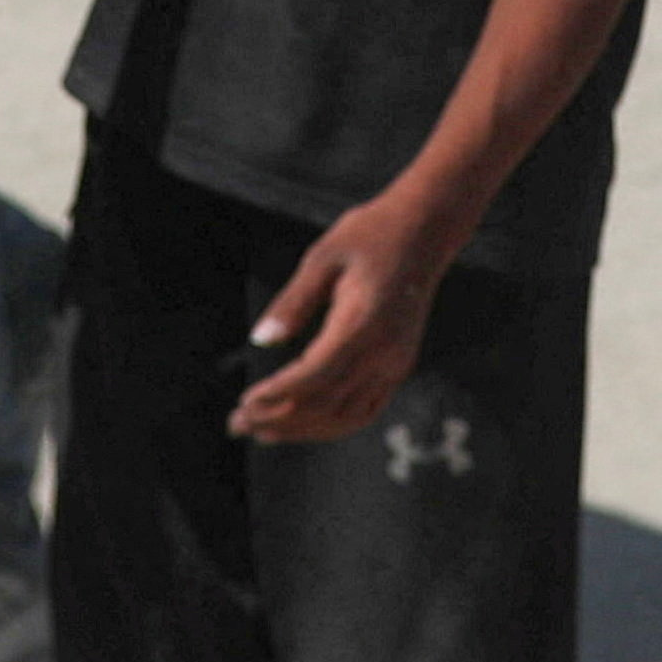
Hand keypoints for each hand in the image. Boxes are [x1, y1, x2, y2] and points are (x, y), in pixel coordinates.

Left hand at [232, 185, 463, 441]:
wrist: (424, 231)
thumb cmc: (368, 235)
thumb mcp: (323, 256)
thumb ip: (292, 302)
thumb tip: (260, 339)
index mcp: (363, 325)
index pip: (315, 376)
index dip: (278, 395)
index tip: (244, 403)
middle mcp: (385, 353)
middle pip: (327, 404)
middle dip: (279, 419)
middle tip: (236, 424)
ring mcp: (396, 364)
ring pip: (346, 416)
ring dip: (302, 430)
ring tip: (261, 431)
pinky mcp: (399, 366)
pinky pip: (365, 410)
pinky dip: (330, 424)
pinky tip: (301, 423)